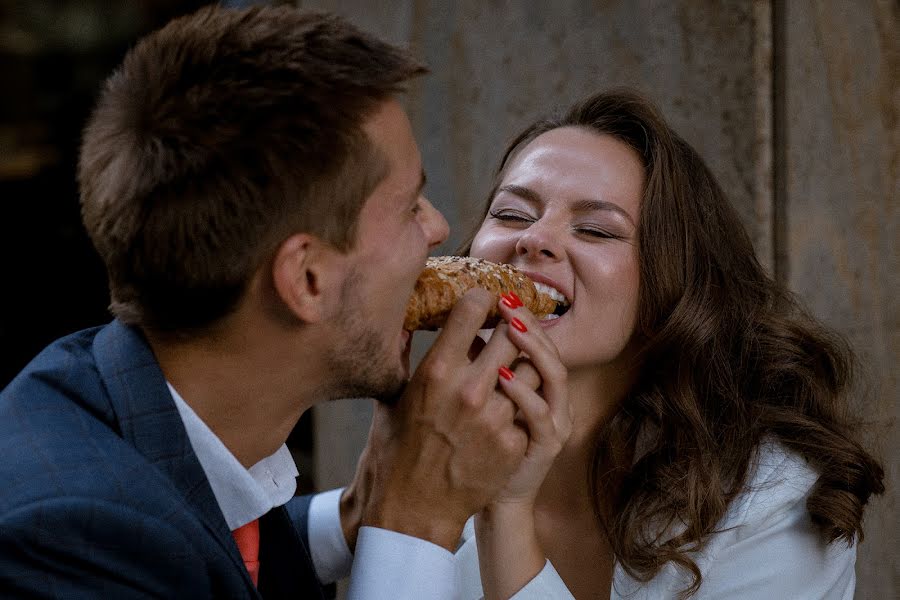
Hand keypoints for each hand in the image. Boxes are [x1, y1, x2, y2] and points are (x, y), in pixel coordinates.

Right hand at [345, 288, 529, 549]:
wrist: (411, 509)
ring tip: (511, 371)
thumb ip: (403, 355)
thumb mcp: (390, 396)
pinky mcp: (513, 443)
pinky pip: (530, 408)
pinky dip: (519, 406)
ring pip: (531, 369)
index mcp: (437, 370)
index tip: (485, 302)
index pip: (473, 308)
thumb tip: (406, 319)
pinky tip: (505, 413)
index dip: (482, 299)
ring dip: (522, 366)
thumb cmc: (395, 450)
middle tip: (508, 328)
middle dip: (510, 328)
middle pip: (512, 333)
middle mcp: (470, 389)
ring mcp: (496, 417)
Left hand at [490, 297, 570, 506]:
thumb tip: (452, 327)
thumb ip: (478, 369)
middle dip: (528, 322)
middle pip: (549, 349)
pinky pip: (539, 415)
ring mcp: (551, 422)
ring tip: (509, 327)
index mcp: (536, 386)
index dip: (522, 315)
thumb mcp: (482, 404)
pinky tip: (502, 377)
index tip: (497, 294)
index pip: (535, 340)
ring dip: (533, 349)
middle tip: (505, 300)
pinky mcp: (544, 446)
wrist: (483, 500)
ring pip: (554, 375)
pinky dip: (523, 393)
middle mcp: (550, 399)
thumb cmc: (472, 448)